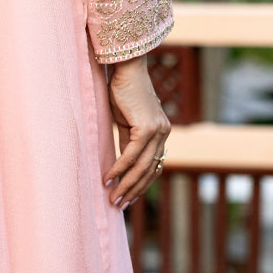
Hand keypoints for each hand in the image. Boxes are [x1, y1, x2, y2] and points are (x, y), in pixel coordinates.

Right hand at [103, 55, 169, 208]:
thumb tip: (123, 164)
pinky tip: (108, 178)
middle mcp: (163, 133)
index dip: (142, 184)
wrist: (125, 68)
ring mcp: (157, 130)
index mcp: (161, 133)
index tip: (129, 197)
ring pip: (142, 166)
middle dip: (134, 190)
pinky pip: (132, 154)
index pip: (154, 165)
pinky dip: (119, 168)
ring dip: (126, 184)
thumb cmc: (123, 91)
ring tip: (112, 197)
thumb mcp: (126, 121)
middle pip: (150, 170)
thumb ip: (128, 141)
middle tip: (119, 204)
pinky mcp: (146, 127)